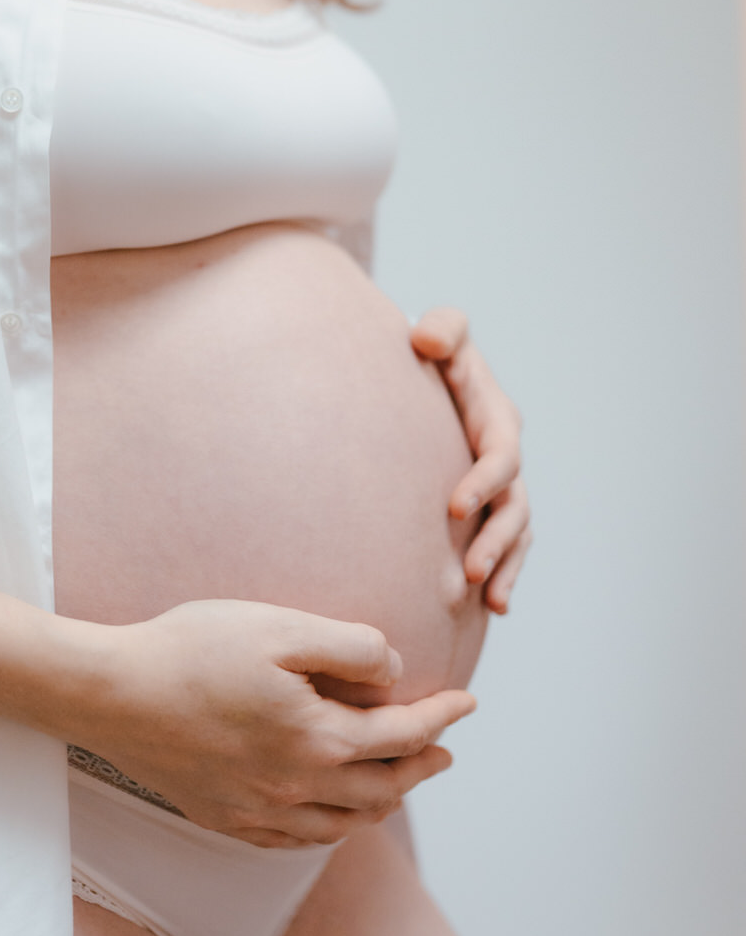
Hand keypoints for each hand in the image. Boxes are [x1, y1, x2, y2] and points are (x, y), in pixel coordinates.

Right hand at [71, 599, 476, 848]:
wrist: (111, 692)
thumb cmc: (193, 648)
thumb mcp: (279, 626)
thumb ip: (348, 647)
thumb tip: (392, 670)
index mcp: (317, 737)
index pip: (402, 734)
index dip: (442, 717)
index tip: (468, 702)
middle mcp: (295, 786)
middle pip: (382, 789)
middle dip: (421, 768)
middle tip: (443, 751)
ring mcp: (258, 810)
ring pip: (342, 825)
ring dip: (381, 804)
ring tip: (396, 784)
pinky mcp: (223, 817)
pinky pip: (293, 840)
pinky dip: (327, 830)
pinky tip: (326, 814)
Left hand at [409, 307, 530, 614]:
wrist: (420, 375)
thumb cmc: (430, 352)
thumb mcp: (441, 332)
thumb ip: (442, 329)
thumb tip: (427, 338)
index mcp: (498, 421)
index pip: (501, 457)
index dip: (484, 483)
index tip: (454, 508)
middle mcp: (505, 458)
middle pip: (514, 507)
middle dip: (497, 541)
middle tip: (471, 571)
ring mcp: (500, 488)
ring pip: (514, 534)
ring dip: (505, 566)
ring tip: (488, 599)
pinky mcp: (485, 509)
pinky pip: (504, 547)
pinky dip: (501, 574)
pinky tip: (489, 607)